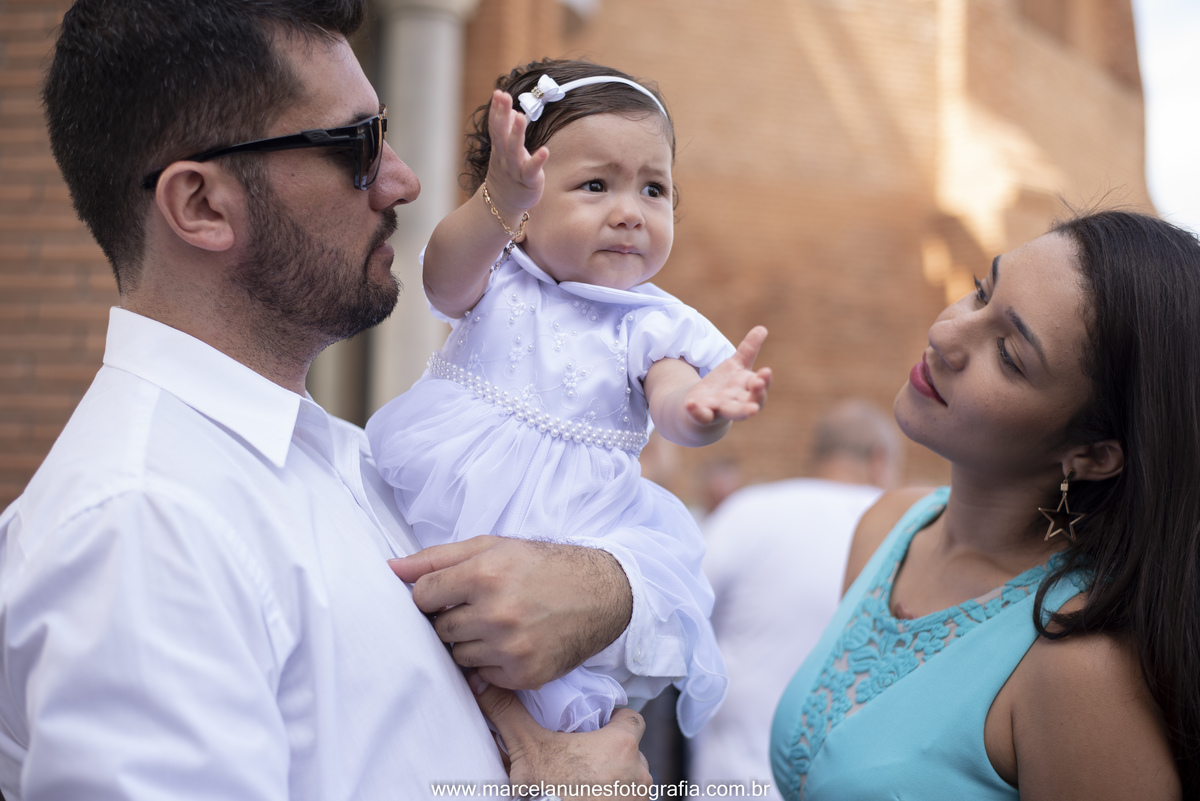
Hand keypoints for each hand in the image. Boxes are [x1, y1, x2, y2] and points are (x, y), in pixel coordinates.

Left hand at [388, 536, 632, 688]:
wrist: (600, 594)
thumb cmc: (541, 566)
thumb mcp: (492, 546)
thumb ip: (437, 558)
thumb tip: (390, 569)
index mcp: (485, 574)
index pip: (422, 596)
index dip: (431, 595)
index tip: (447, 593)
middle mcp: (496, 612)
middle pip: (439, 629)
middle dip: (451, 618)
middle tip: (478, 607)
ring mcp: (510, 647)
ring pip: (458, 655)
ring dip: (470, 641)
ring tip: (498, 623)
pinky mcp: (524, 674)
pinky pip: (482, 675)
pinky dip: (491, 661)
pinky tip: (512, 641)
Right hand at [470, 672, 652, 791]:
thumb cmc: (547, 791)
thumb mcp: (526, 748)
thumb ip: (509, 712)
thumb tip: (480, 683)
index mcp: (622, 745)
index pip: (633, 719)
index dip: (616, 720)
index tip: (598, 726)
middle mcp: (639, 771)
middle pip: (632, 751)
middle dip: (613, 754)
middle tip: (586, 758)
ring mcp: (639, 798)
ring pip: (632, 779)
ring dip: (616, 779)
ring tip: (588, 783)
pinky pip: (629, 800)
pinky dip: (615, 799)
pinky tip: (592, 798)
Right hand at [484, 90, 548, 224]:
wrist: (502, 204)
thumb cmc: (507, 175)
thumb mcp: (504, 152)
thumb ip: (507, 132)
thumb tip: (514, 111)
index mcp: (499, 149)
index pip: (496, 126)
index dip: (497, 110)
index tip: (498, 92)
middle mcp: (505, 157)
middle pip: (502, 133)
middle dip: (502, 114)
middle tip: (504, 96)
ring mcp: (515, 169)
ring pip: (514, 150)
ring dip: (516, 133)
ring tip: (520, 116)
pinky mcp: (528, 181)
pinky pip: (531, 170)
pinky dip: (537, 161)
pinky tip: (544, 150)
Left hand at [684, 325, 771, 426]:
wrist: (702, 407)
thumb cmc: (725, 386)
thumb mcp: (735, 365)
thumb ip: (748, 349)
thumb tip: (762, 328)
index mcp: (746, 389)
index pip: (760, 386)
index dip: (764, 380)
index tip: (766, 371)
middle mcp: (737, 401)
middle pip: (751, 402)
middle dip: (757, 396)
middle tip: (759, 386)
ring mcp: (720, 409)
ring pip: (732, 412)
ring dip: (741, 411)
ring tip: (751, 411)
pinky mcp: (702, 414)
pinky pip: (701, 415)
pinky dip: (697, 411)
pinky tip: (691, 404)